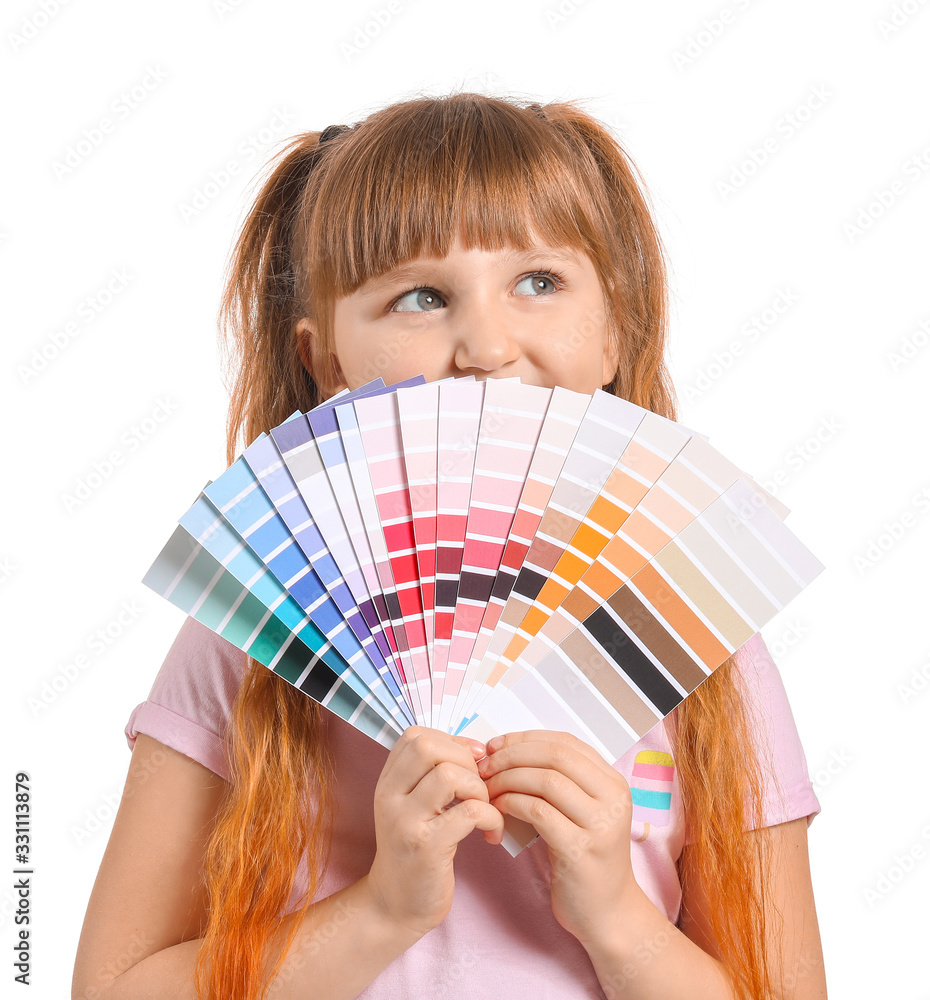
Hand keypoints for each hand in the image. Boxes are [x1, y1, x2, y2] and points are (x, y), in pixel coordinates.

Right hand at [365, 726, 504, 940]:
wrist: (395, 905)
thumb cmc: (415, 850)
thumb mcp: (413, 805)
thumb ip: (433, 774)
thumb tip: (475, 748)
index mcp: (389, 782)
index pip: (416, 736)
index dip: (451, 741)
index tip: (470, 763)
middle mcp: (390, 796)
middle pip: (429, 747)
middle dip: (465, 760)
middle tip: (478, 787)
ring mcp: (405, 822)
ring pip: (449, 776)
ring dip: (479, 789)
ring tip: (485, 809)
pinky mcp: (426, 848)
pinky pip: (468, 813)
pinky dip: (491, 816)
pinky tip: (491, 832)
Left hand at [477, 730, 637, 948]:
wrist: (608, 912)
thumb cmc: (585, 857)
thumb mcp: (581, 811)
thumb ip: (559, 781)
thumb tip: (507, 750)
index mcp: (613, 782)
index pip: (566, 742)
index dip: (526, 738)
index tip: (496, 745)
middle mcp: (613, 798)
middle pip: (556, 756)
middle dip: (513, 755)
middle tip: (485, 766)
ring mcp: (600, 824)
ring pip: (546, 781)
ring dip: (508, 779)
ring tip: (488, 788)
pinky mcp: (581, 849)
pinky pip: (539, 812)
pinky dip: (512, 803)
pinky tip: (498, 809)